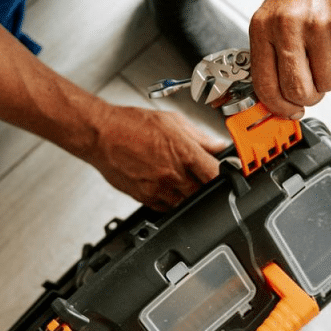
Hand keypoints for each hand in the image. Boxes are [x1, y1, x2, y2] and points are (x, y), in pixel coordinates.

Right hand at [87, 105, 226, 210]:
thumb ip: (199, 136)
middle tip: (203, 178)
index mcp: (183, 153)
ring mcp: (158, 189)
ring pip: (186, 204)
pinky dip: (172, 201)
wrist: (101, 135)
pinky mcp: (144, 198)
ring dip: (189, 195)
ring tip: (183, 181)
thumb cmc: (131, 125)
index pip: (216, 174)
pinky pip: (166, 208)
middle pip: (203, 193)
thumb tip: (219, 145)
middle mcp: (172, 174)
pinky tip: (168, 187)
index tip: (229, 175)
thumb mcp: (172, 121)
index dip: (226, 176)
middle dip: (207, 187)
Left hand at [249, 0, 330, 118]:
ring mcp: (318, 26)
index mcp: (263, 28)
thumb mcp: (273, 22)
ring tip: (330, 51)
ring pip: (329, 84)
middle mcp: (287, 26)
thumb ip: (272, 60)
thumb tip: (277, 103)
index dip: (279, 107)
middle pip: (299, 91)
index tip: (290, 111)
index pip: (266, 86)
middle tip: (315, 84)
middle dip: (310, 96)